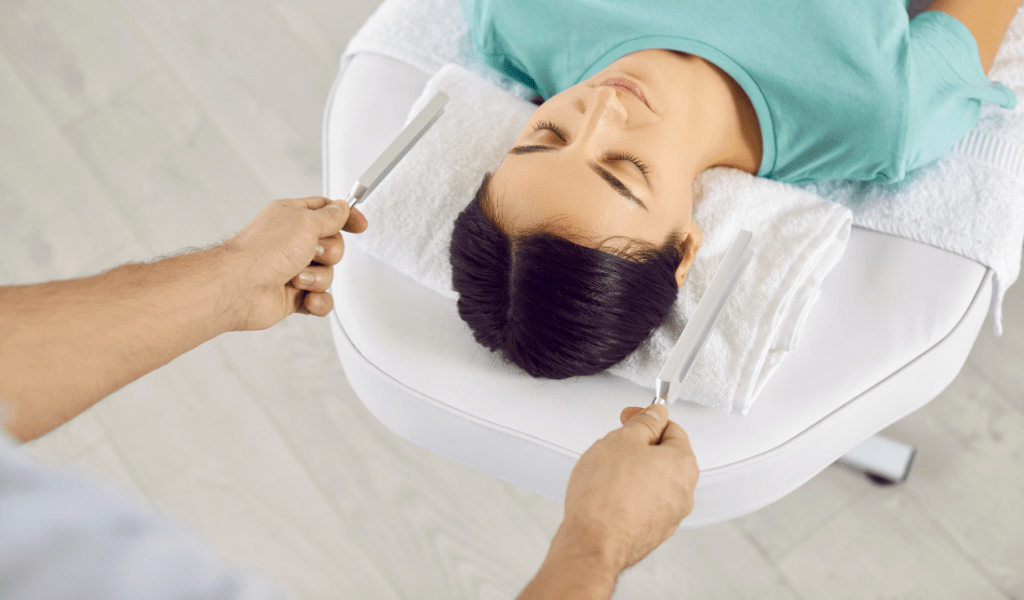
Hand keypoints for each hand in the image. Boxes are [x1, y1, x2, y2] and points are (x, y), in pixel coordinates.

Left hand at [221, 196, 366, 330]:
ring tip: (296, 278)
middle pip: (334, 246)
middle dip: (329, 253)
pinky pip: (322, 299)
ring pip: (328, 275)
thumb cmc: (263, 252)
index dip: (345, 217)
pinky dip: (317, 301)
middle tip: (311, 253)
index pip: (327, 212)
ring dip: (317, 278)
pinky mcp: (293, 296)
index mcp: (292, 218)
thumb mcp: (305, 222)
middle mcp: (291, 243)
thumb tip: (342, 207)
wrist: (239, 288)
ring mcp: (292, 270)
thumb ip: (330, 216)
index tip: (360, 225)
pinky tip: (306, 299)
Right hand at [557, 404, 698, 573]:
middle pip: (664, 457)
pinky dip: (628, 496)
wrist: (593, 543)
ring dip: (633, 472)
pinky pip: (642, 504)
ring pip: (652, 482)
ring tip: (605, 474)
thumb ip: (644, 422)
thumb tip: (655, 415)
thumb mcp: (623, 440)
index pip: (673, 430)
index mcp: (683, 465)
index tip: (631, 417)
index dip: (648, 418)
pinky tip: (607, 495)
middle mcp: (684, 492)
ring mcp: (669, 516)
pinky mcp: (652, 532)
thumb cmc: (606, 496)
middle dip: (639, 447)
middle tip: (615, 445)